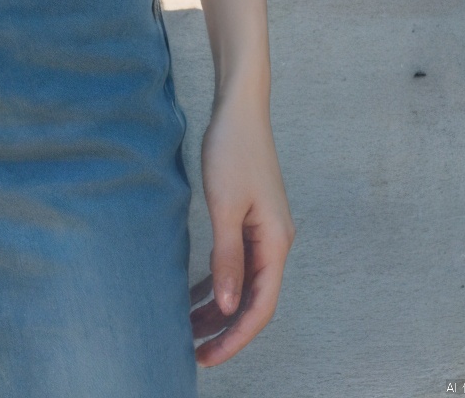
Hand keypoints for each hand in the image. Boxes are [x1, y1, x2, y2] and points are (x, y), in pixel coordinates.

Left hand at [190, 88, 294, 366]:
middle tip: (193, 352)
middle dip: (225, 329)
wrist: (239, 107)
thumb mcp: (224, 205)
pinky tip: (197, 294)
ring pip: (244, 283)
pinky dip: (218, 282)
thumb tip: (226, 307)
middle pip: (253, 300)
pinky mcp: (250, 220)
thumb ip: (226, 257)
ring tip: (189, 329)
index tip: (208, 357)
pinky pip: (237, 263)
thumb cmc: (232, 149)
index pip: (260, 306)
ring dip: (219, 308)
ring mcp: (264, 231)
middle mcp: (275, 242)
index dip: (236, 337)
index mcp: (275, 242)